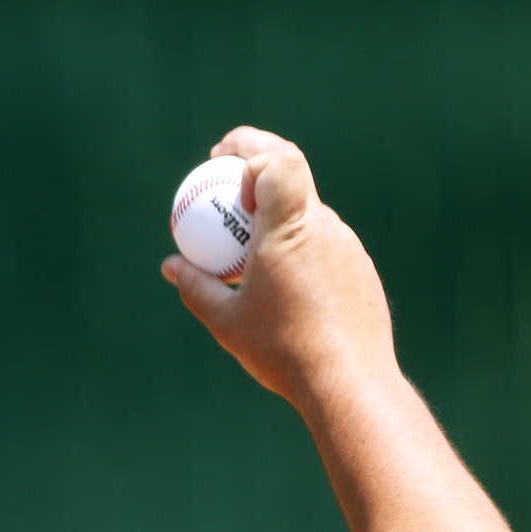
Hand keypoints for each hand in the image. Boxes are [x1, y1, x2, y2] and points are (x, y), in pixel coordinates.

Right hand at [162, 126, 402, 417]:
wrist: (348, 382)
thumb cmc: (282, 350)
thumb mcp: (225, 321)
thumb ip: (195, 286)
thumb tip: (171, 266)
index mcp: (289, 230)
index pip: (278, 160)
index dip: (251, 149)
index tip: (223, 164)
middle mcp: (324, 227)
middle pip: (294, 173)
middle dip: (257, 167)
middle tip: (227, 179)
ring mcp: (348, 246)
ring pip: (309, 211)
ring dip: (276, 213)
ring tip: (247, 243)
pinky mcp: (359, 269)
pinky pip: (323, 242)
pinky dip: (297, 245)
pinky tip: (282, 279)